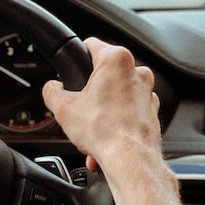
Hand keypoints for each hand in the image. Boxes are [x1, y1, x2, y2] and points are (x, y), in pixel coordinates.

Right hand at [42, 37, 159, 174]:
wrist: (131, 159)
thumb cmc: (105, 131)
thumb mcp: (64, 109)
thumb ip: (53, 92)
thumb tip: (51, 89)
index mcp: (116, 60)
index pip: (92, 45)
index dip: (78, 54)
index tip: (73, 63)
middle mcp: (137, 72)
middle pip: (105, 74)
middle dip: (91, 92)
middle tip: (79, 107)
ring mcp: (147, 92)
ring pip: (118, 95)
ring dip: (104, 112)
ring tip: (91, 131)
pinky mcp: (152, 112)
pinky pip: (129, 113)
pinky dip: (117, 124)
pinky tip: (104, 141)